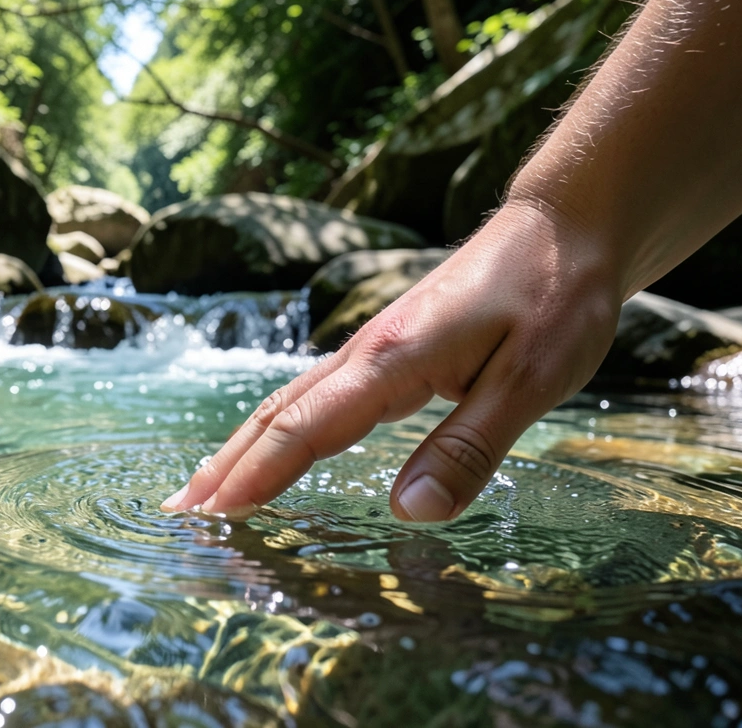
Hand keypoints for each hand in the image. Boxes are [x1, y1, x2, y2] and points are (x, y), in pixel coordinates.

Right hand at [161, 204, 622, 521]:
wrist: (565, 224)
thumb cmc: (556, 298)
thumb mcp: (532, 380)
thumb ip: (469, 448)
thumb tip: (408, 512)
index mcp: (391, 360)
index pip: (306, 427)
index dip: (257, 475)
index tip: (212, 517)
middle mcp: (366, 352)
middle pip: (278, 414)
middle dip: (225, 465)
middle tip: (177, 512)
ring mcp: (372, 348)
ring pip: (289, 402)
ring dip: (241, 448)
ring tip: (204, 489)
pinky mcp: (388, 350)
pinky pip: (315, 396)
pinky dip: (278, 429)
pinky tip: (274, 445)